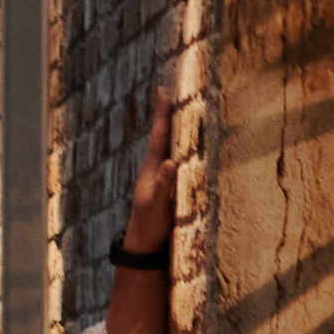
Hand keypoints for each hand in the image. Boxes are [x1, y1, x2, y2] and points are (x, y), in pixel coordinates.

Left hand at [124, 84, 178, 255]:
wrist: (145, 244)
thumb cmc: (148, 224)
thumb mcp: (155, 205)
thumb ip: (162, 185)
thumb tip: (169, 162)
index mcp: (153, 168)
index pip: (159, 136)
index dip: (162, 114)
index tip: (162, 90)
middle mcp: (157, 167)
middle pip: (165, 135)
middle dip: (169, 112)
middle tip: (172, 89)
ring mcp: (164, 176)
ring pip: (171, 146)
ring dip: (176, 127)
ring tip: (181, 107)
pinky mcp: (171, 185)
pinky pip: (178, 159)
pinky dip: (183, 146)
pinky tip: (189, 142)